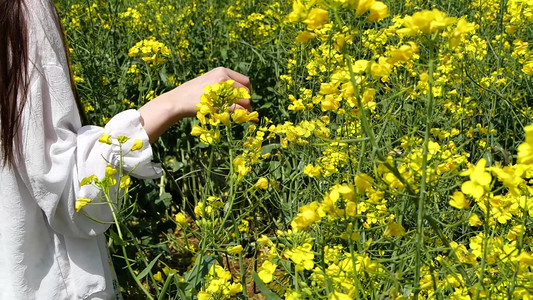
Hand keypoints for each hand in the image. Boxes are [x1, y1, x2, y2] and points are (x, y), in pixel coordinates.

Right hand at [138, 67, 252, 142]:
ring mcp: (221, 89)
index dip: (247, 92)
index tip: (244, 101)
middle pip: (246, 91)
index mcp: (222, 71)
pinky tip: (248, 120)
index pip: (245, 81)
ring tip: (245, 117)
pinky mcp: (219, 102)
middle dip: (248, 102)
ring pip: (245, 100)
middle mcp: (223, 77)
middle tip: (246, 112)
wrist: (177, 101)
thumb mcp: (209, 83)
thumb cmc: (192, 95)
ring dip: (247, 110)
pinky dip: (244, 115)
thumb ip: (224, 86)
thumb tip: (241, 97)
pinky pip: (238, 109)